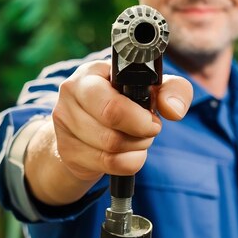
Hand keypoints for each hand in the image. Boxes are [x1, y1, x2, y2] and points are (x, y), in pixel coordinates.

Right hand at [25, 60, 192, 205]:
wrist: (93, 125)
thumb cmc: (126, 101)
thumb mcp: (152, 88)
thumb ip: (174, 90)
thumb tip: (173, 110)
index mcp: (92, 73)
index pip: (113, 105)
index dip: (140, 117)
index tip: (152, 118)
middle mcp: (71, 93)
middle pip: (112, 129)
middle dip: (141, 133)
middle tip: (150, 129)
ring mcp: (64, 123)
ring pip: (110, 148)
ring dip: (136, 148)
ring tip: (138, 139)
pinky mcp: (67, 149)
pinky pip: (107, 164)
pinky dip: (129, 162)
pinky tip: (128, 153)